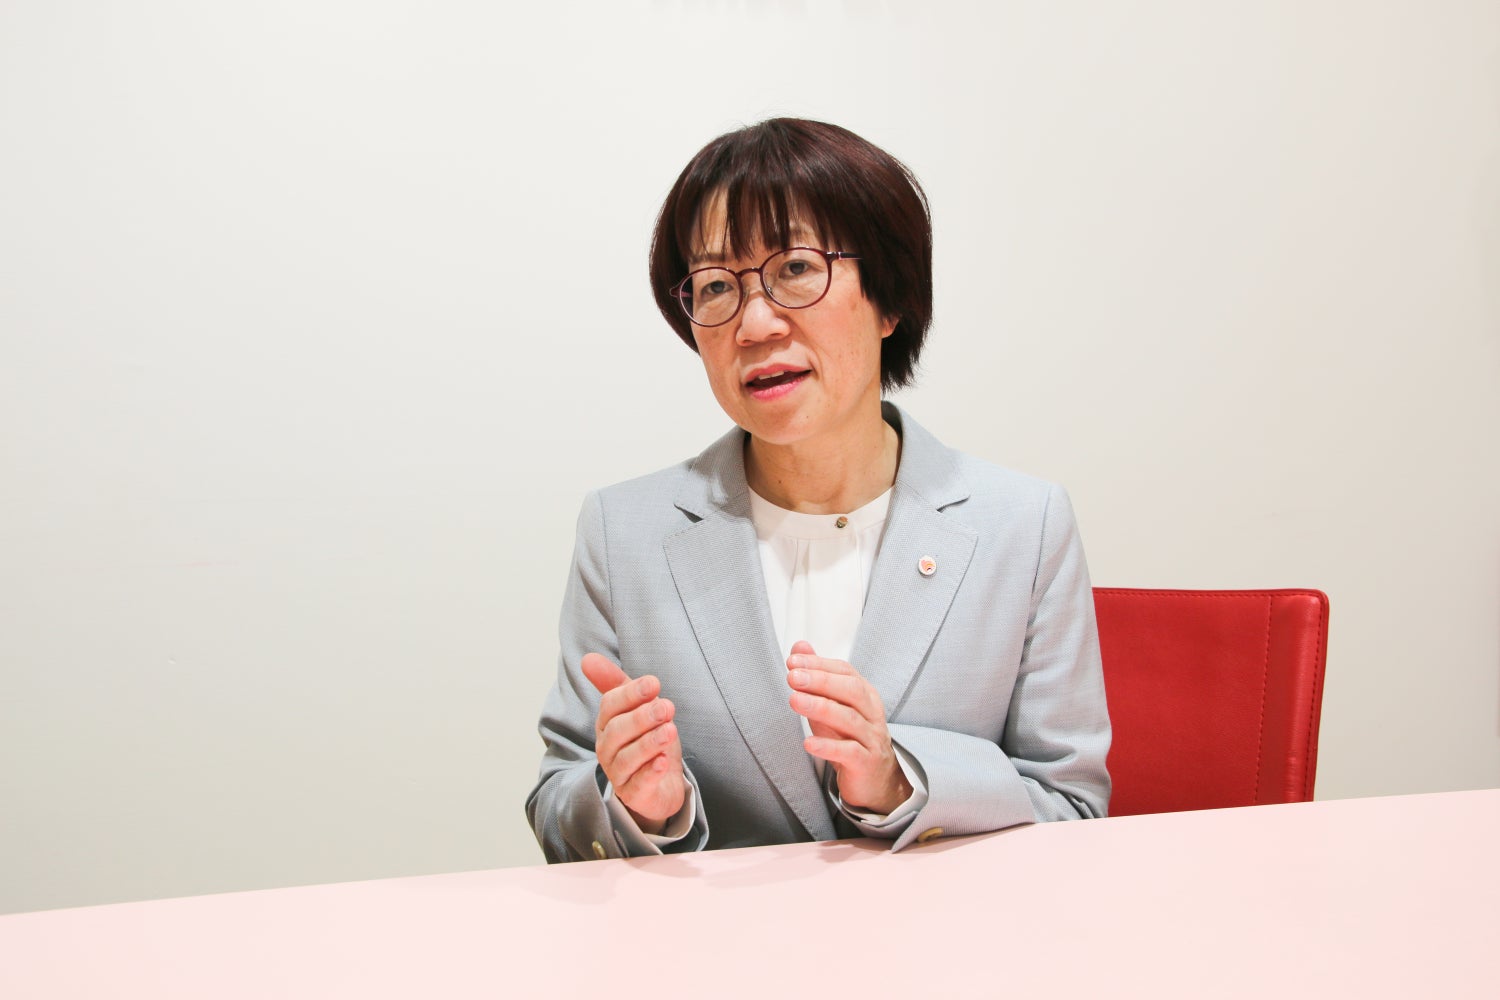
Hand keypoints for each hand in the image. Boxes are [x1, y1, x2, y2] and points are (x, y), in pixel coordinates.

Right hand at [580, 653, 685, 834]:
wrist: (659, 786)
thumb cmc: (646, 742)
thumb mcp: (637, 710)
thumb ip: (617, 685)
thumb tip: (587, 658)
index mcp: (607, 725)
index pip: (610, 706)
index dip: (631, 694)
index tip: (654, 683)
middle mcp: (608, 749)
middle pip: (617, 731)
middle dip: (642, 717)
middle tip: (666, 707)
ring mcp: (619, 774)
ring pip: (627, 758)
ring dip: (649, 743)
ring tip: (669, 730)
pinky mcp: (635, 795)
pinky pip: (639, 784)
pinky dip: (650, 772)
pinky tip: (663, 762)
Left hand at [785, 640, 911, 813]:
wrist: (875, 780)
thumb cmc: (849, 737)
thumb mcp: (832, 704)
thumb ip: (817, 676)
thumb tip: (800, 646)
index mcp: (865, 694)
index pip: (845, 672)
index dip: (819, 664)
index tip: (793, 661)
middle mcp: (871, 713)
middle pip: (851, 690)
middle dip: (821, 681)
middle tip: (793, 677)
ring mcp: (871, 738)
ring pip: (849, 719)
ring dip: (820, 707)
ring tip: (794, 701)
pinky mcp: (866, 763)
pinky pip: (850, 752)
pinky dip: (828, 747)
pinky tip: (808, 743)